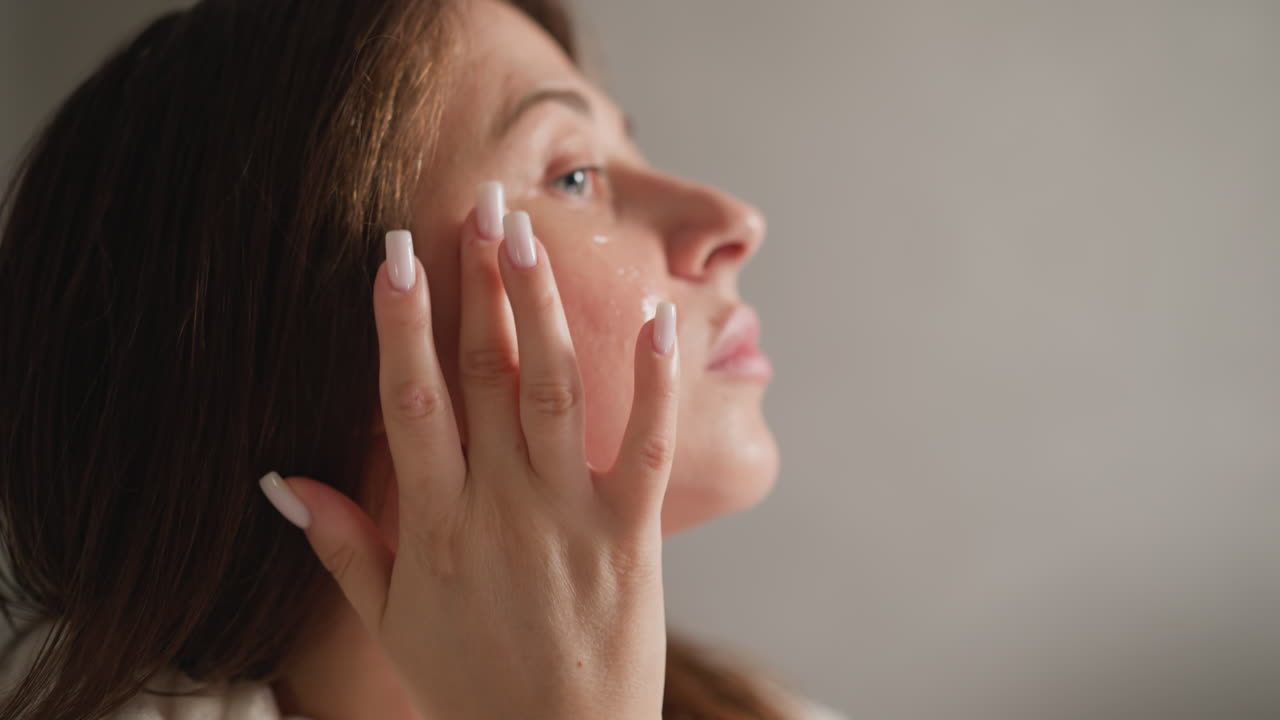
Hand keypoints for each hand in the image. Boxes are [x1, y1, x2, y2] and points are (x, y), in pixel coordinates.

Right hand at [260, 181, 678, 719]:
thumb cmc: (468, 684)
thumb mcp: (390, 619)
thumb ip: (342, 543)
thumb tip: (280, 478)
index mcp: (434, 525)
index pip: (411, 402)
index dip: (401, 324)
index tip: (394, 255)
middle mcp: (500, 507)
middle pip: (487, 376)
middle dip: (478, 286)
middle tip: (478, 206)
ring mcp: (570, 516)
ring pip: (555, 392)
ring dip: (541, 309)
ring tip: (527, 236)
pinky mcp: (631, 534)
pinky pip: (645, 444)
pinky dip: (651, 381)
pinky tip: (653, 317)